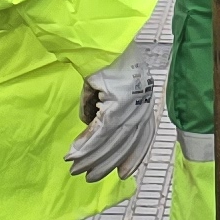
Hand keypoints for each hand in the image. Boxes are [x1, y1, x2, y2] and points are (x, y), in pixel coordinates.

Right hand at [67, 57, 158, 181]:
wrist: (109, 41)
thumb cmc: (110, 60)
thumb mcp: (111, 88)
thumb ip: (104, 109)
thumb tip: (88, 121)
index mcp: (144, 105)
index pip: (141, 139)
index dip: (133, 158)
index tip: (124, 175)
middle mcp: (141, 109)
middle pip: (122, 144)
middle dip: (105, 163)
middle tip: (89, 178)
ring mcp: (131, 107)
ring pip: (110, 141)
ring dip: (91, 157)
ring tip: (76, 169)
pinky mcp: (117, 103)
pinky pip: (100, 131)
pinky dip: (86, 145)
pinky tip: (74, 154)